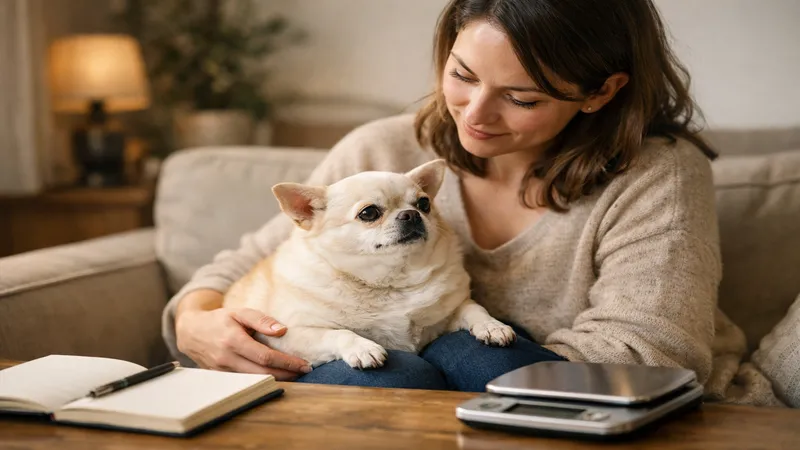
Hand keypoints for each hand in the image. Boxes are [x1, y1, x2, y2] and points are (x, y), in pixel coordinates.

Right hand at [176, 306, 312, 379]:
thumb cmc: (220, 320)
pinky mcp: (220, 377)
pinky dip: (262, 380)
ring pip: (254, 380)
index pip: (265, 356)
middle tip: (304, 371)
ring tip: (295, 375)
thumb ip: (261, 320)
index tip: (303, 364)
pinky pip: (245, 382)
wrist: (191, 332)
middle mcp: (227, 359)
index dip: (286, 362)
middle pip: (262, 372)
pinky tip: (276, 377)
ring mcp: (222, 371)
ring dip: (276, 379)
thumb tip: (282, 330)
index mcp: (233, 341)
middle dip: (286, 374)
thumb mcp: (239, 312)